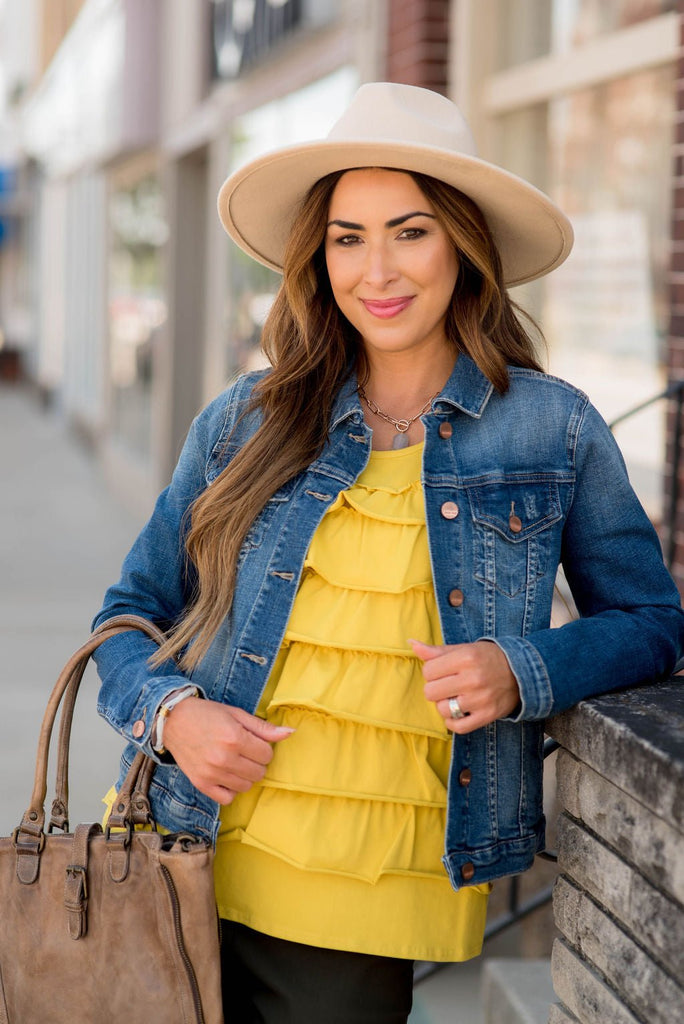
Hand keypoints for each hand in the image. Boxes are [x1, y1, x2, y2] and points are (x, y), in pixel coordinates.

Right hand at [162, 697, 293, 803]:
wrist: (173, 721)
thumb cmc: (207, 714)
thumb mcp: (237, 714)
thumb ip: (263, 728)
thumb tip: (290, 733)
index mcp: (235, 738)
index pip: (267, 755)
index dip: (263, 748)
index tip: (253, 742)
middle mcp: (224, 758)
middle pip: (259, 772)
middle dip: (257, 762)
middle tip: (245, 752)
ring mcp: (212, 773)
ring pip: (246, 786)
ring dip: (245, 776)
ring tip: (236, 762)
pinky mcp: (201, 784)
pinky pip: (227, 798)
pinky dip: (231, 790)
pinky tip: (227, 776)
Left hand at [410, 639, 519, 733]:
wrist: (521, 673)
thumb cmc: (487, 659)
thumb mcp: (464, 649)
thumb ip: (437, 651)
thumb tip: (411, 643)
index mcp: (465, 658)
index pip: (428, 671)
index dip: (431, 672)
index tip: (442, 671)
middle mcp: (473, 679)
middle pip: (430, 692)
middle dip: (435, 689)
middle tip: (447, 685)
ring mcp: (480, 699)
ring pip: (442, 709)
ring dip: (444, 705)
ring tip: (455, 697)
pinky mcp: (487, 716)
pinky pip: (457, 727)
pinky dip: (453, 721)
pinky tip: (458, 712)